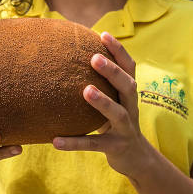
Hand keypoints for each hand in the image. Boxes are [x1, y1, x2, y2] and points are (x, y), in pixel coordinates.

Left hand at [52, 32, 151, 177]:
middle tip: (94, 58)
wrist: (137, 159)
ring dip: (103, 102)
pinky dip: (75, 142)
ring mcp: (125, 129)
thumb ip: (102, 84)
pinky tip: (56, 141)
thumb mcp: (115, 102)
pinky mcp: (115, 148)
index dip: (119, 51)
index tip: (104, 34)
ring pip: (117, 114)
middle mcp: (131, 108)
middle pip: (127, 86)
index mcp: (129, 95)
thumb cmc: (118, 123)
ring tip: (85, 91)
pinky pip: (94, 144)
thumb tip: (70, 59)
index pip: (129, 68)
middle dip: (113, 71)